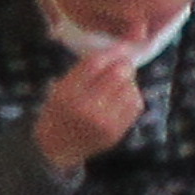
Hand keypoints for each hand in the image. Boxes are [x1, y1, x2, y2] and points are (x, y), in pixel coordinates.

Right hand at [34, 41, 149, 169]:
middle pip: (117, 74)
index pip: (94, 63)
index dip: (111, 52)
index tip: (121, 46)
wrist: (58, 148)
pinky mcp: (117, 131)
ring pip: (130, 88)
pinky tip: (122, 97)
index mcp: (66, 94)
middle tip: (122, 64)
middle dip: (123, 65)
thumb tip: (114, 51)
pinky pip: (135, 104)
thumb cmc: (59, 112)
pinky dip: (132, 96)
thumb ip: (84, 71)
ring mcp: (104, 122)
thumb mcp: (61, 88)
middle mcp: (85, 108)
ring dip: (128, 82)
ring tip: (120, 83)